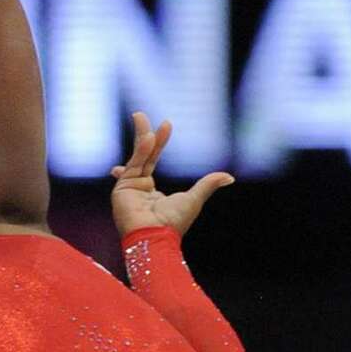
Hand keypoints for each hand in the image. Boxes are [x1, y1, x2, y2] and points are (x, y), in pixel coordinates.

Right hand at [108, 111, 234, 239]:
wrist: (157, 237)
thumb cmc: (174, 223)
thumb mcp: (194, 199)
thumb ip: (208, 184)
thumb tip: (229, 177)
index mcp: (150, 191)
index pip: (152, 160)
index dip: (158, 143)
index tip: (166, 125)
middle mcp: (137, 187)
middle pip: (140, 155)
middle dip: (141, 133)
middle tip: (139, 114)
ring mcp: (127, 187)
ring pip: (135, 157)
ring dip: (139, 137)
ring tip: (140, 117)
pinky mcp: (121, 188)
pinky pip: (132, 165)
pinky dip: (139, 152)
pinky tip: (147, 139)